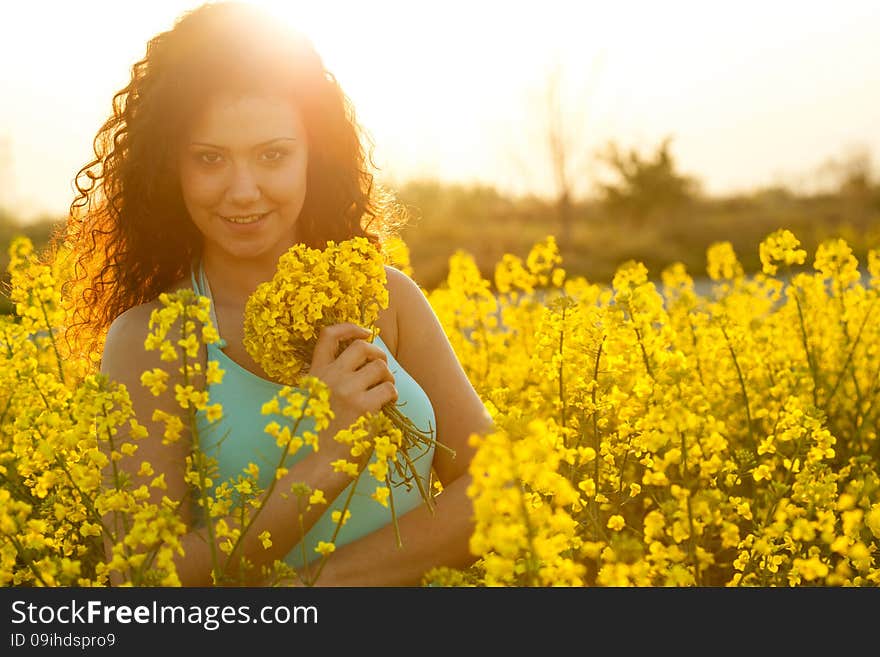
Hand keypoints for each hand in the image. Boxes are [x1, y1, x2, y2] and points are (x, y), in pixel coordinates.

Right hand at [308, 323, 397, 448]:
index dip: (349, 327)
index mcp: (316, 374)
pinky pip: (389, 389)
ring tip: (385, 393)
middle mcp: (329, 378)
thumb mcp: (318, 399)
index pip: (328, 335)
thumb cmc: (325, 433)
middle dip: (379, 354)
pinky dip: (392, 396)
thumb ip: (333, 378)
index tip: (364, 333)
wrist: (323, 463)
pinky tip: (386, 408)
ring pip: (380, 367)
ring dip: (388, 378)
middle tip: (382, 369)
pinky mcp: (363, 406)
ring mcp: (345, 391)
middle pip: (362, 347)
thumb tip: (366, 356)